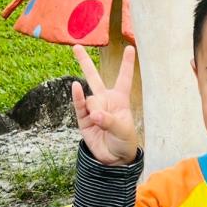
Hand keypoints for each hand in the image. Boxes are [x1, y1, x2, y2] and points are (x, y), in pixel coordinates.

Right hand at [71, 43, 138, 165]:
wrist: (113, 159)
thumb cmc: (124, 142)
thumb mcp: (123, 131)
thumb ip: (109, 121)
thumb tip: (94, 115)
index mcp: (120, 100)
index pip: (124, 79)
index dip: (127, 64)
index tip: (130, 48)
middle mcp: (105, 101)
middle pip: (94, 78)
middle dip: (85, 62)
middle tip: (76, 46)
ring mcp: (93, 109)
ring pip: (91, 99)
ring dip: (96, 111)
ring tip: (101, 124)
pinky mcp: (84, 119)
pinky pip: (79, 105)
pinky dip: (78, 97)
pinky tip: (76, 87)